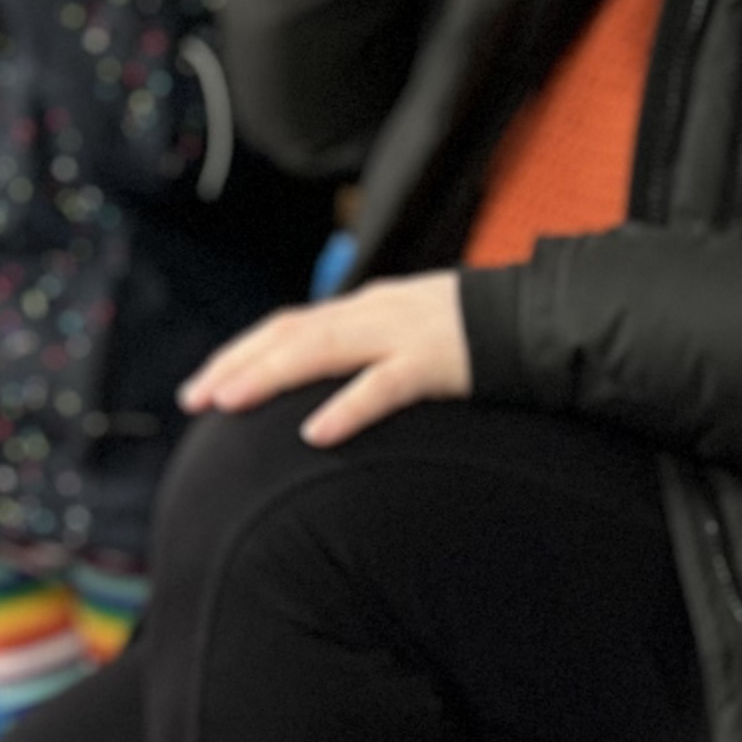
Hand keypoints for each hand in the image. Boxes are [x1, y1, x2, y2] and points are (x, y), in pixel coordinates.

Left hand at [179, 273, 470, 446]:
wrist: (546, 321)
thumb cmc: (482, 340)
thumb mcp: (415, 340)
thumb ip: (373, 360)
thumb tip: (329, 397)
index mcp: (370, 309)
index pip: (291, 324)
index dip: (243, 352)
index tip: (204, 386)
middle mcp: (376, 312)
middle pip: (291, 332)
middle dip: (237, 363)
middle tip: (194, 399)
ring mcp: (405, 333)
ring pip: (322, 349)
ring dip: (269, 374)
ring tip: (228, 403)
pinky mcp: (437, 361)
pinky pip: (385, 385)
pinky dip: (347, 407)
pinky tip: (314, 433)